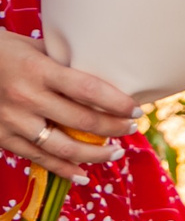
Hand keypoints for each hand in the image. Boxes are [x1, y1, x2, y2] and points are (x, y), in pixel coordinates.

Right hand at [0, 32, 137, 182]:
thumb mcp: (30, 46)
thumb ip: (61, 61)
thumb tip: (100, 70)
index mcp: (37, 70)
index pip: (89, 90)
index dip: (117, 103)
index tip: (136, 109)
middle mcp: (26, 97)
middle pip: (82, 121)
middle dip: (114, 128)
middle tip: (132, 127)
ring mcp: (12, 121)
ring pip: (63, 147)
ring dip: (96, 154)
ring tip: (116, 152)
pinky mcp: (1, 138)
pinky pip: (38, 159)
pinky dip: (63, 170)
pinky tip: (82, 174)